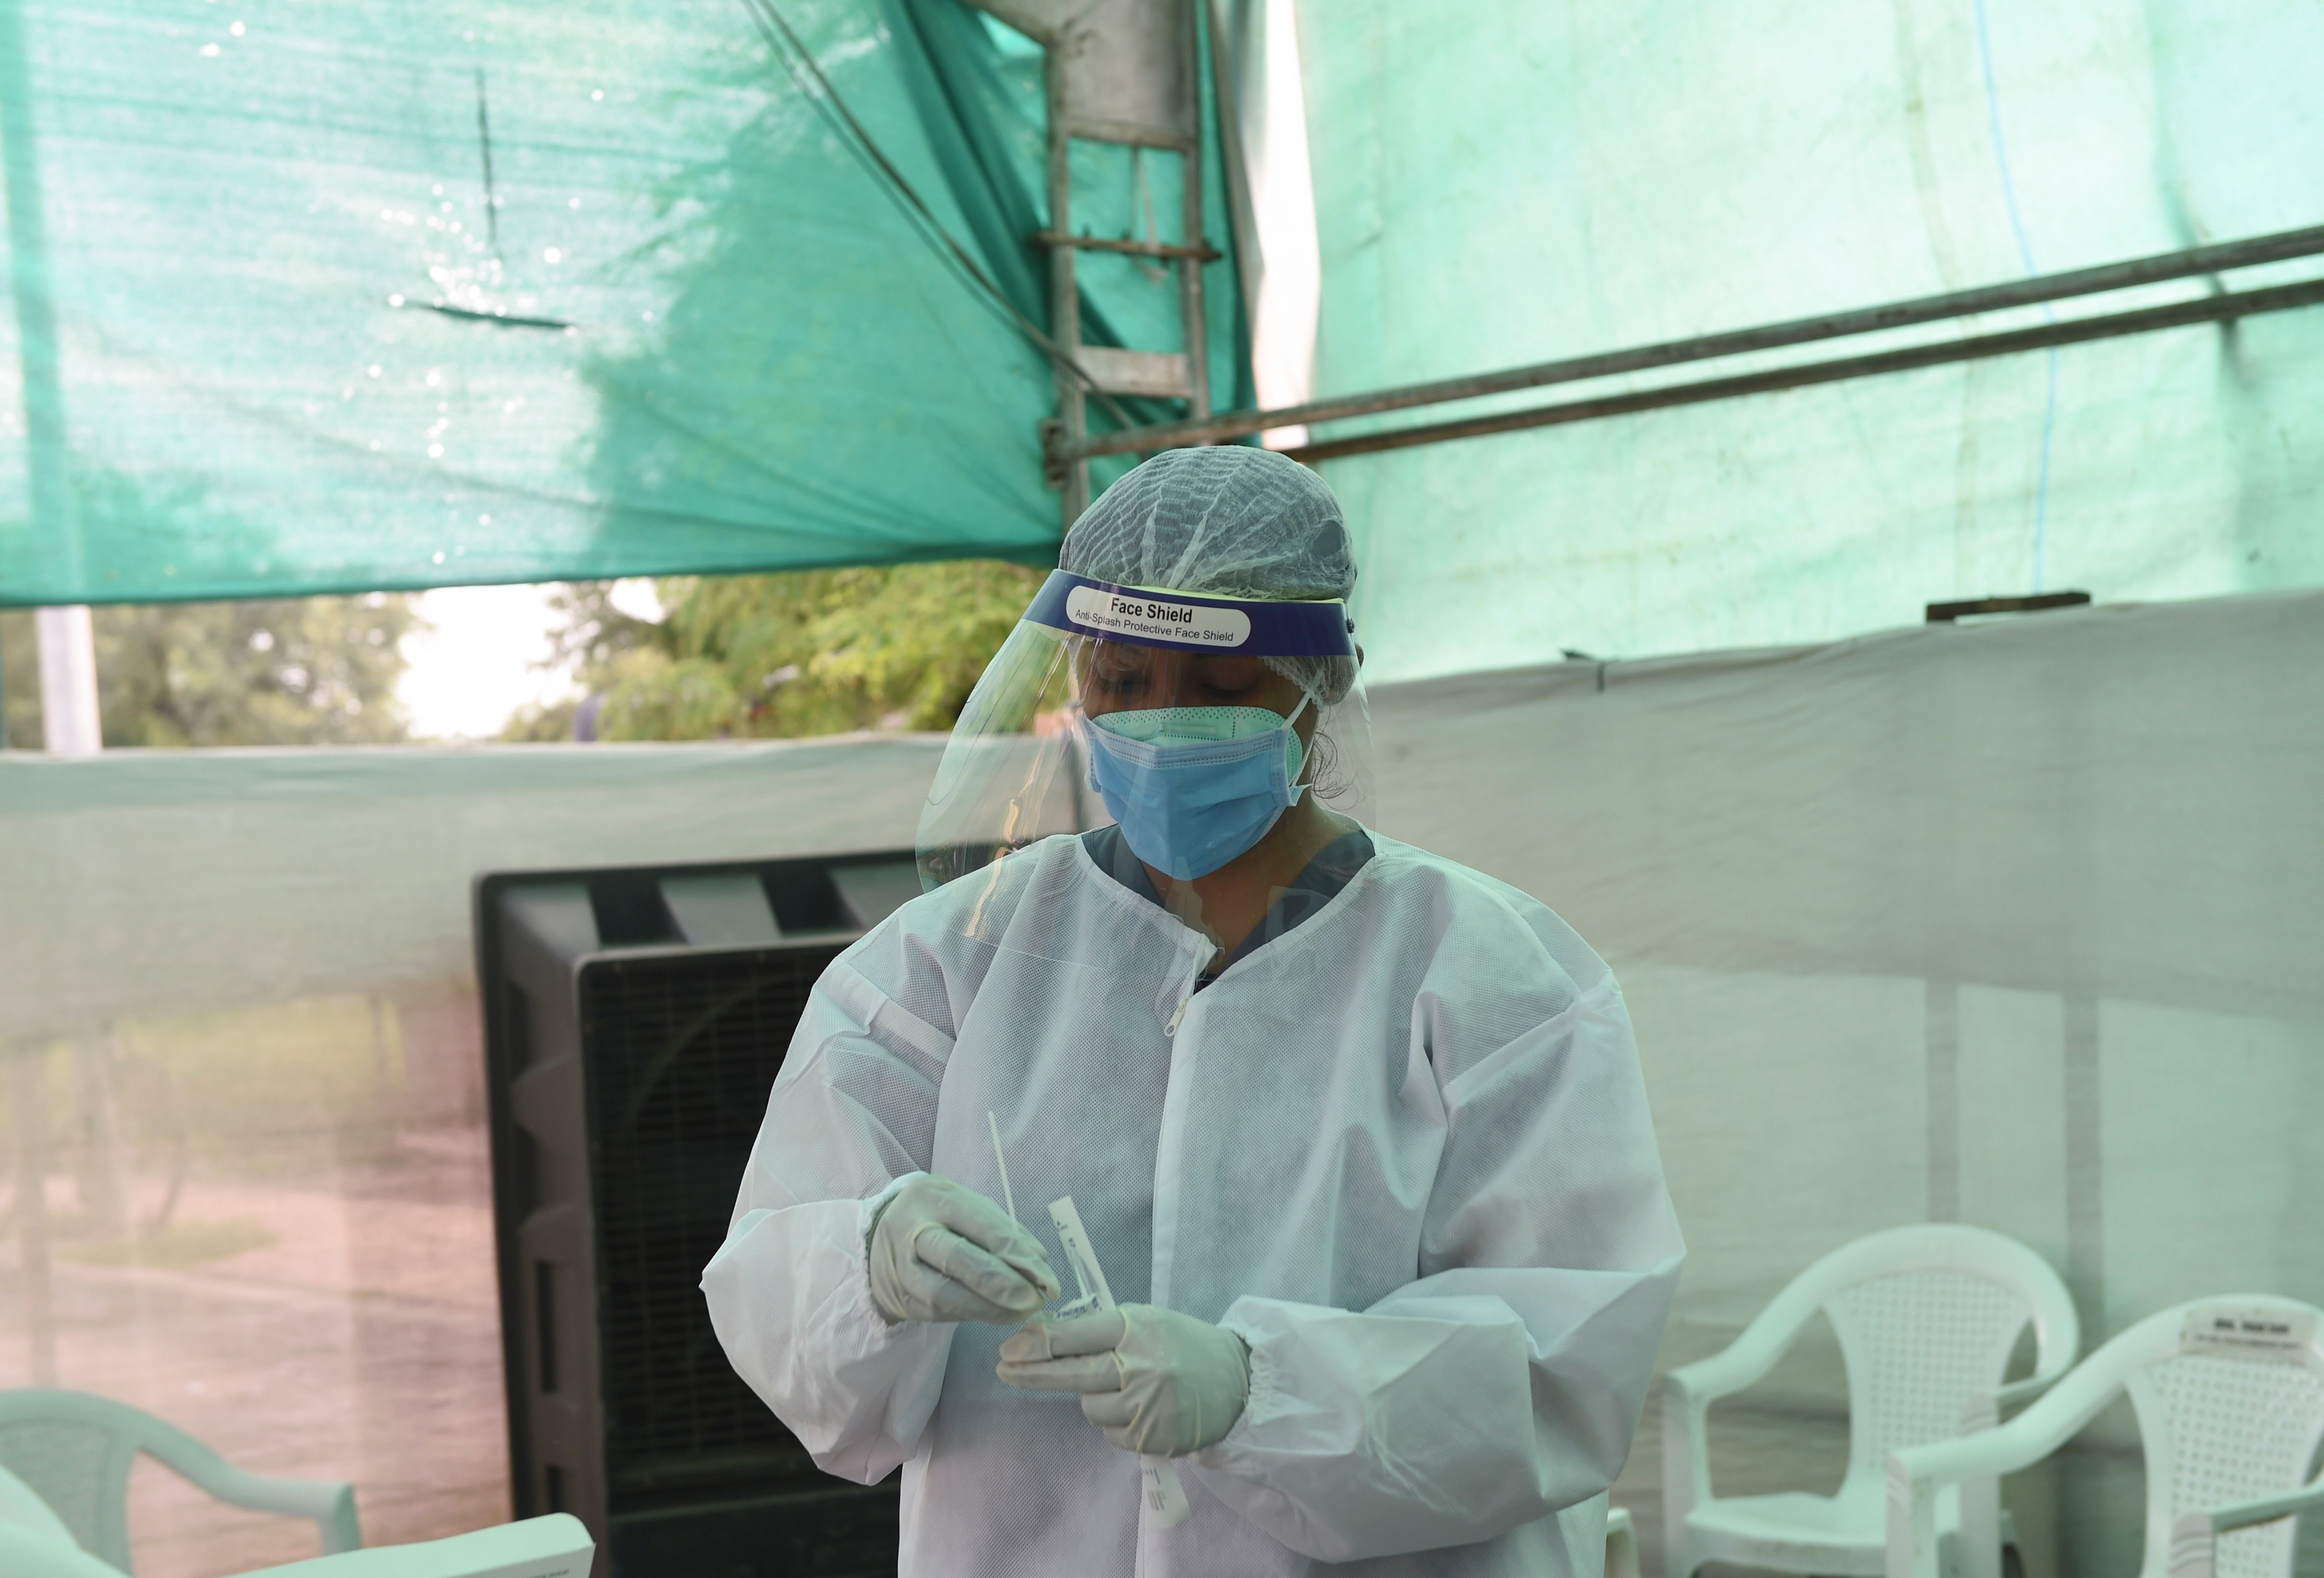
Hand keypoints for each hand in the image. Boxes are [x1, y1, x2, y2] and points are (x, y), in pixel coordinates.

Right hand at [867, 1174, 1059, 1324]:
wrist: (879, 1240)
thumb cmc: (937, 1218)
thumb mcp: (966, 1208)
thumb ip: (1002, 1230)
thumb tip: (1039, 1261)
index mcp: (935, 1198)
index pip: (982, 1227)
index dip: (1018, 1255)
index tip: (1048, 1279)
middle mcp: (913, 1231)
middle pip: (959, 1259)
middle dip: (1003, 1284)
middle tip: (1035, 1300)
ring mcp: (903, 1268)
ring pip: (946, 1293)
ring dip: (991, 1308)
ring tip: (1022, 1311)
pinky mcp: (904, 1298)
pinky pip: (941, 1311)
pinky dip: (976, 1314)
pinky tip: (1001, 1315)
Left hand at [995, 1303, 1249, 1455]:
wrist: (1238, 1382)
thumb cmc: (1185, 1346)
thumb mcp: (1149, 1322)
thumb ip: (1105, 1330)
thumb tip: (1047, 1340)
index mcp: (1138, 1329)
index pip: (1076, 1335)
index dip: (1038, 1342)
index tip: (1010, 1347)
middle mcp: (1140, 1366)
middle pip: (1071, 1372)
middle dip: (1032, 1371)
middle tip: (1004, 1368)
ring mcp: (1145, 1405)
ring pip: (1089, 1407)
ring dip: (1095, 1397)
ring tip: (1128, 1386)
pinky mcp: (1150, 1437)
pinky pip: (1110, 1431)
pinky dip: (1115, 1421)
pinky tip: (1140, 1408)